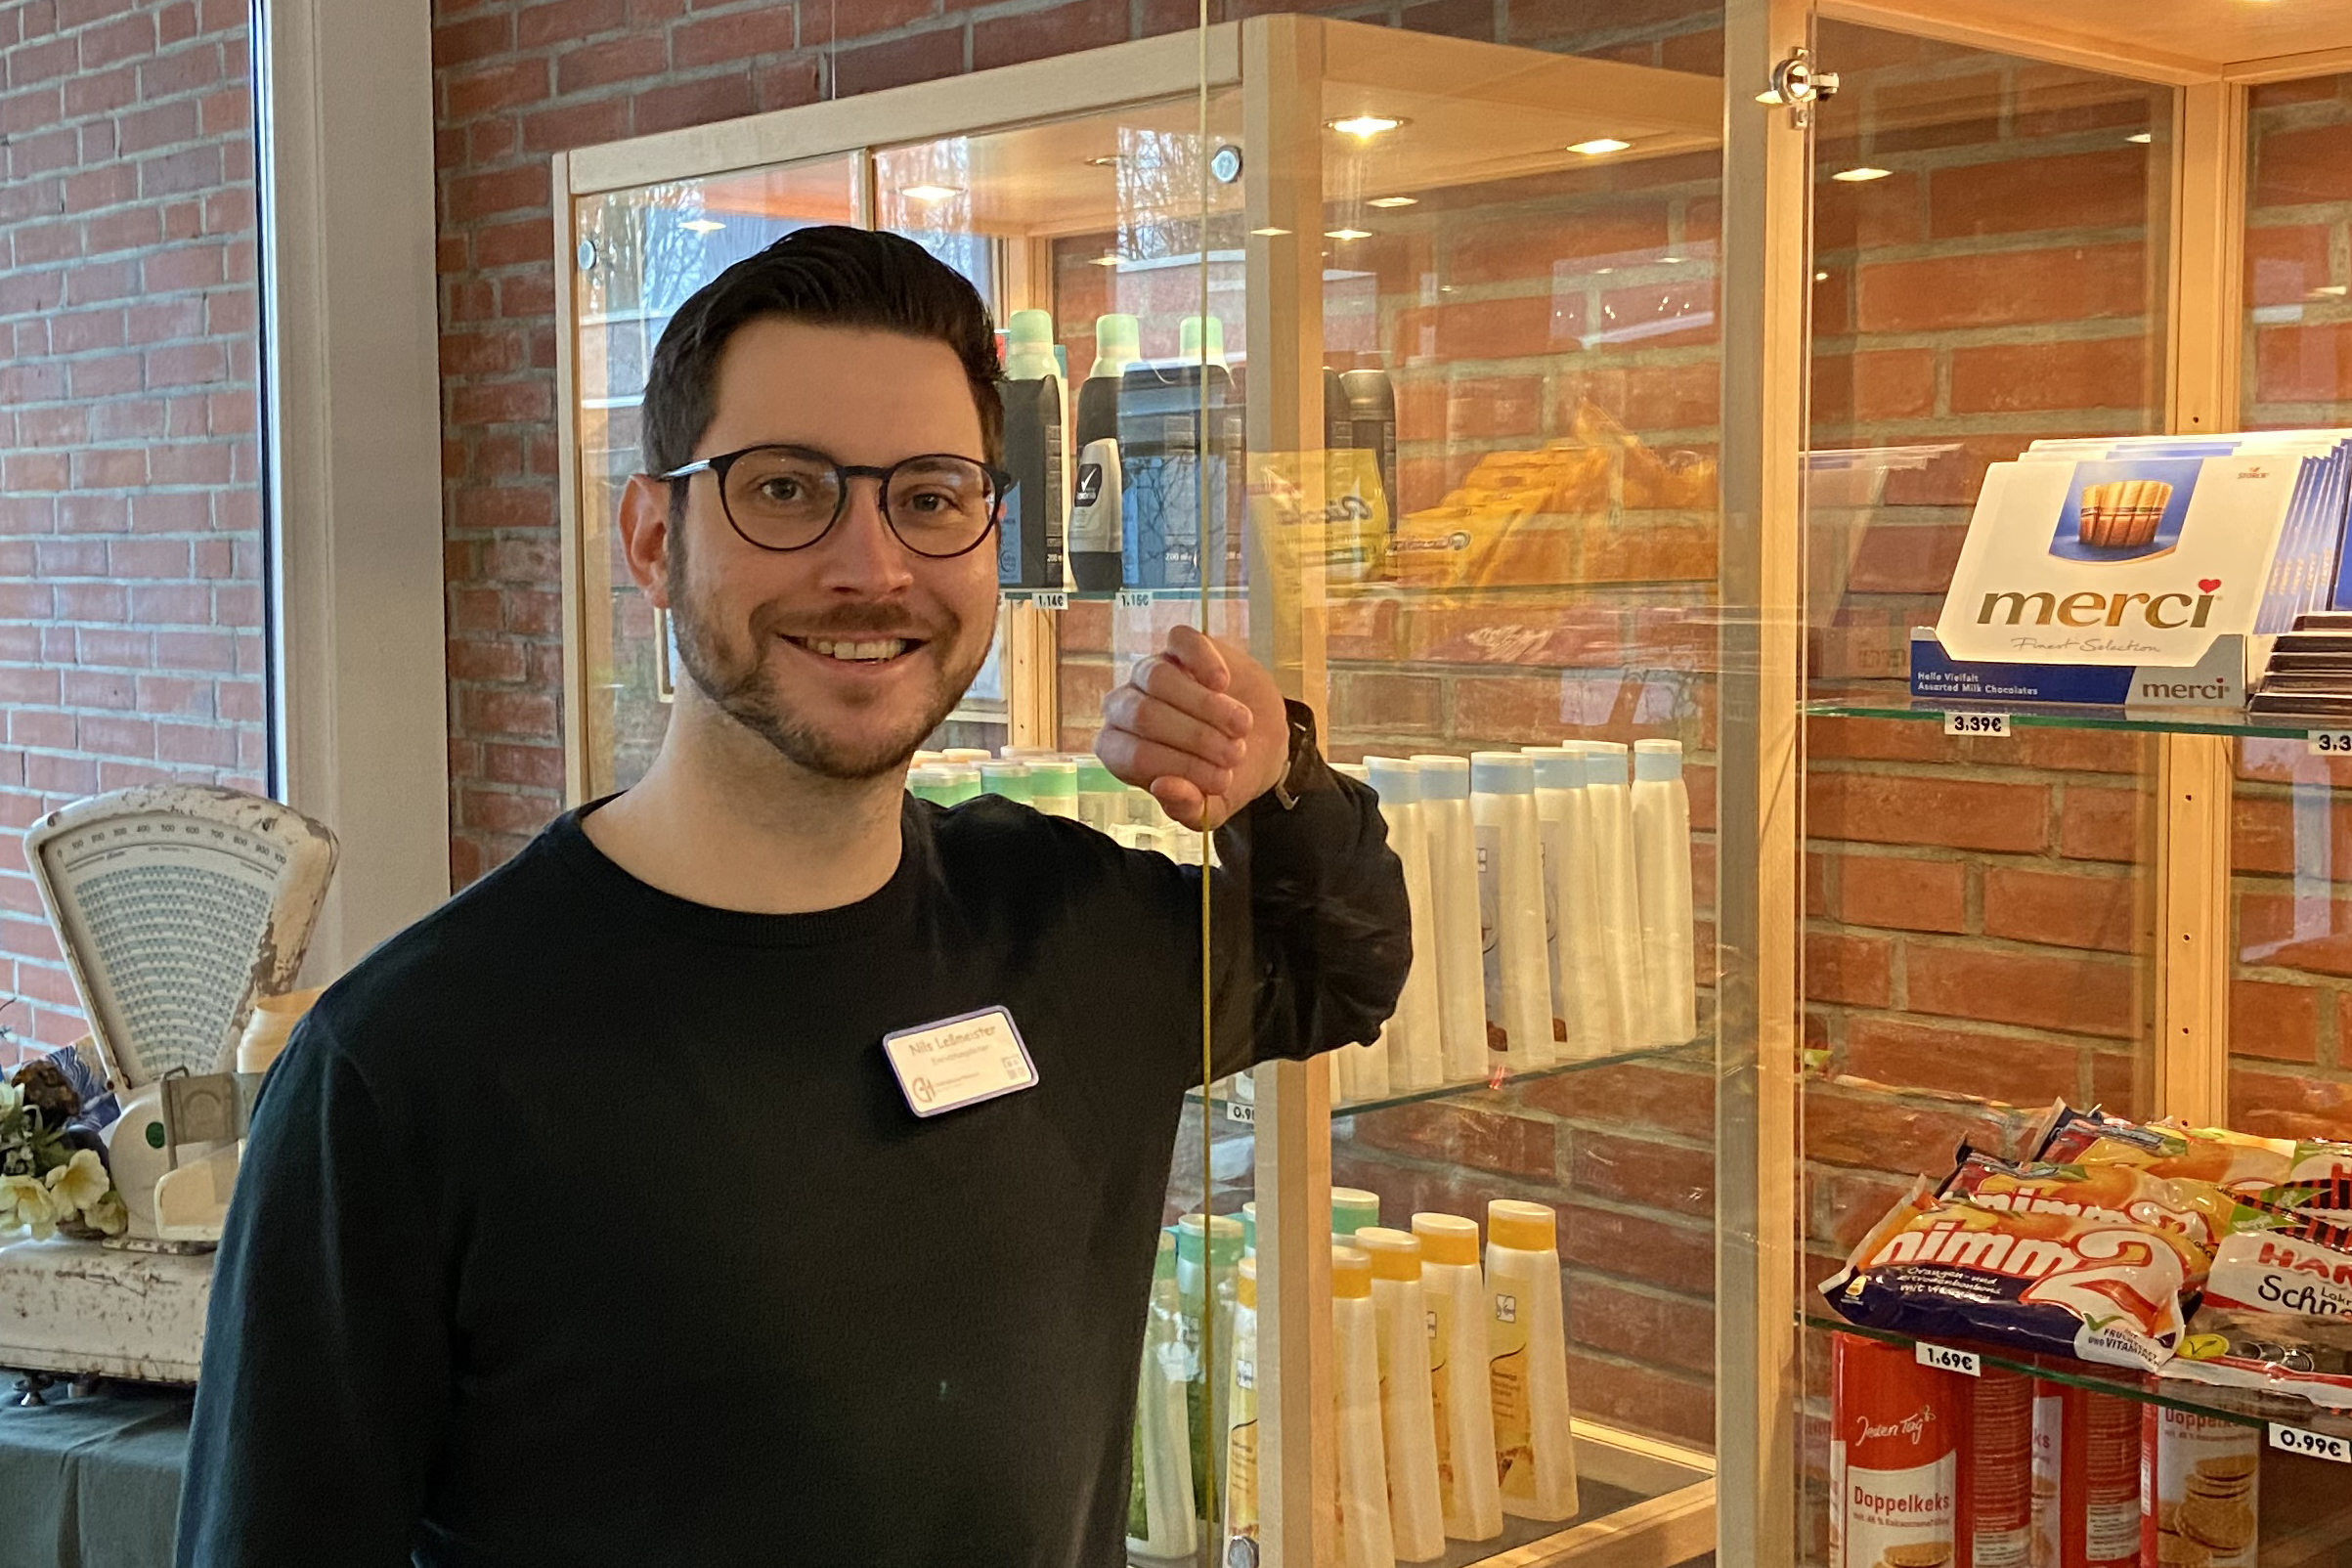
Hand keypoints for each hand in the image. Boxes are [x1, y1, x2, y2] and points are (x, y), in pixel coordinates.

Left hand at [1097, 625, 1289, 831]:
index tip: (1222, 781)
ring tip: (1241, 727)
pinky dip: (1203, 662)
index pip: (1132, 756)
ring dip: (1206, 707)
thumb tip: (1163, 787)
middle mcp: (1125, 709)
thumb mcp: (1211, 808)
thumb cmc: (1225, 776)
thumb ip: (1186, 809)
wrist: (1261, 742)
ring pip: (1158, 677)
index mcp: (1122, 752)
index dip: (1179, 767)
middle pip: (1143, 715)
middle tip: (1235, 755)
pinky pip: (1180, 641)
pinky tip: (1224, 683)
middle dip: (1196, 738)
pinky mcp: (1180, 646)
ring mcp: (1150, 673)